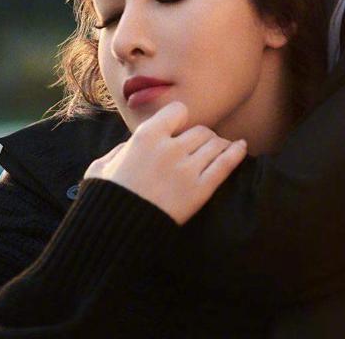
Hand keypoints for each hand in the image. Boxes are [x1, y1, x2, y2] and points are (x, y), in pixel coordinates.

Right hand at [83, 101, 247, 224]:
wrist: (117, 234)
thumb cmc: (107, 198)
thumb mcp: (102, 166)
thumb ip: (119, 151)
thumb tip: (129, 147)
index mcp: (146, 136)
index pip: (178, 111)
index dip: (179, 119)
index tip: (179, 127)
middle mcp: (170, 148)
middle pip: (201, 130)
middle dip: (202, 136)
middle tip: (201, 145)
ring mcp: (187, 170)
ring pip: (215, 144)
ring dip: (218, 144)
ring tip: (220, 147)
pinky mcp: (200, 192)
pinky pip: (224, 165)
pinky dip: (236, 153)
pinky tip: (242, 147)